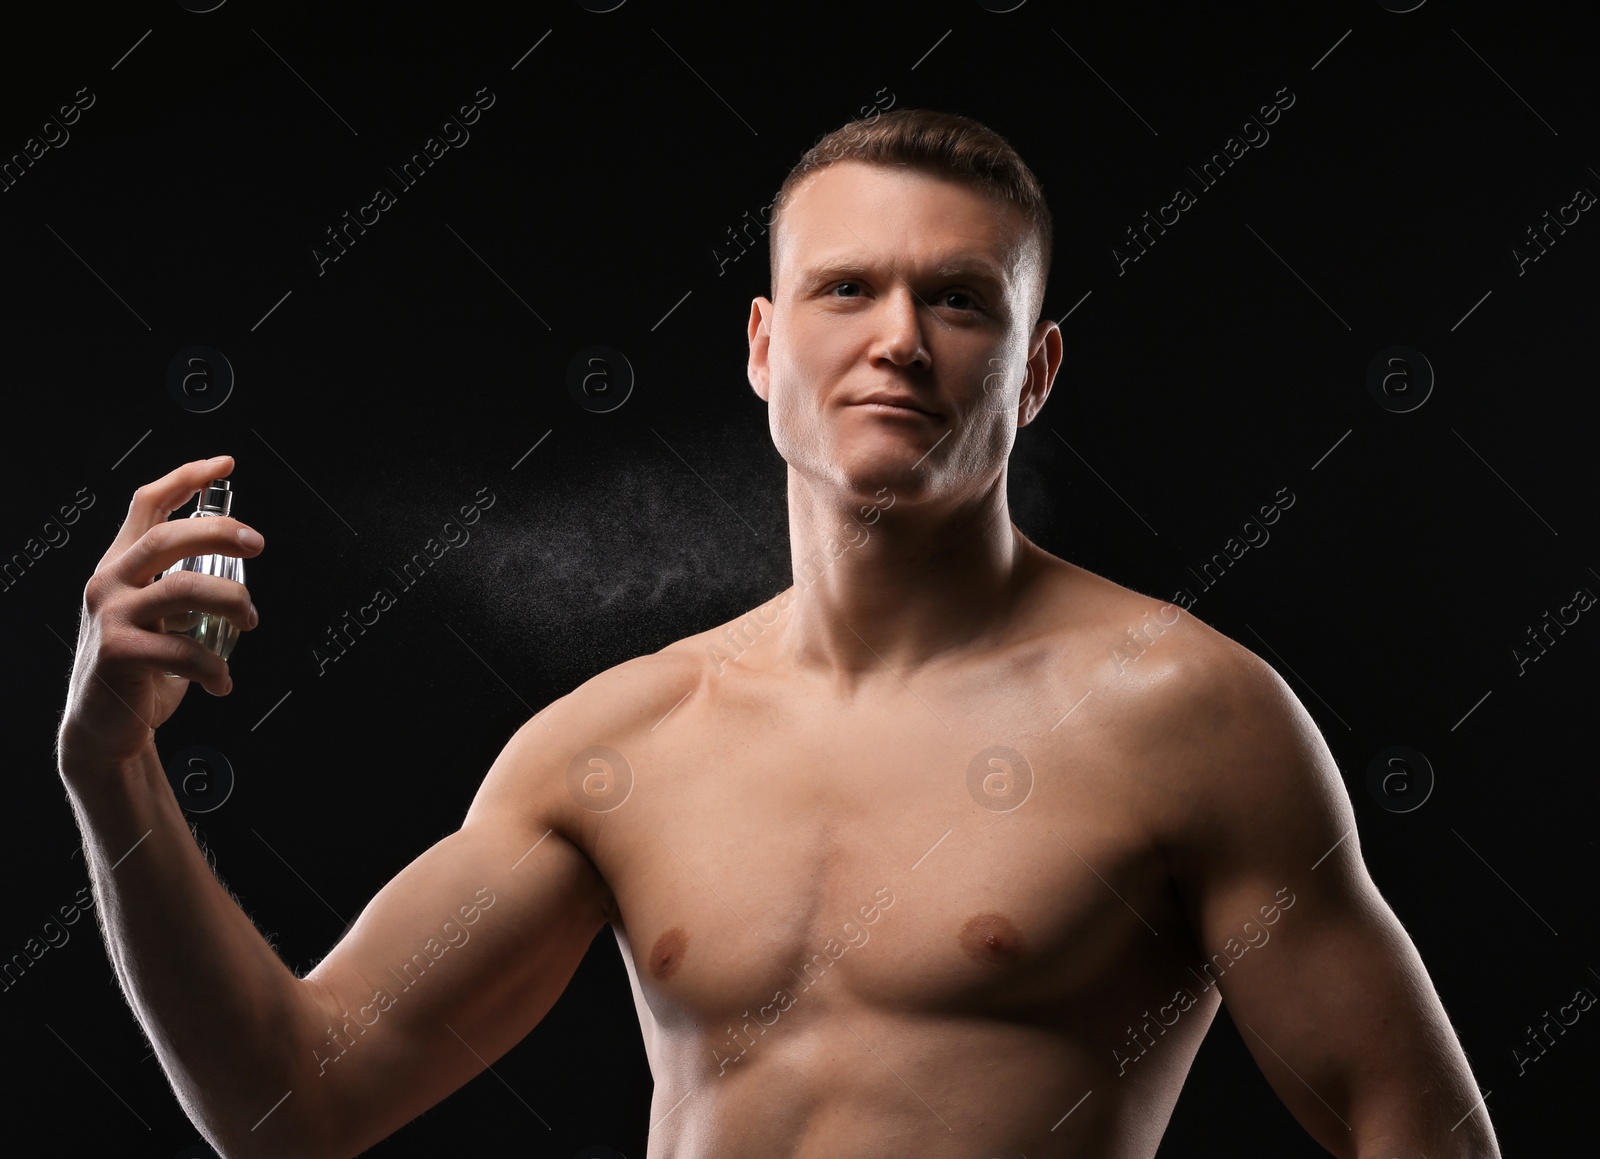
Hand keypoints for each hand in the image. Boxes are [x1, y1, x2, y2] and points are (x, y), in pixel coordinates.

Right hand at [57, 455, 262, 772]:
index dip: (187, 478)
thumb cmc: (140, 670)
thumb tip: (234, 559)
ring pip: (183, 589)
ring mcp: (110, 617)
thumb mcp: (158, 616)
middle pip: (168, 535)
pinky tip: (223, 682)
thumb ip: (181, 585)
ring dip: (232, 604)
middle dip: (220, 531)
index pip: (148, 504)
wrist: (104, 728)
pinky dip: (215, 668)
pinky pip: (182, 651)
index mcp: (120, 566)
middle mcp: (109, 583)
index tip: (225, 465)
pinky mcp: (117, 654)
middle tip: (257, 544)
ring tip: (250, 622)